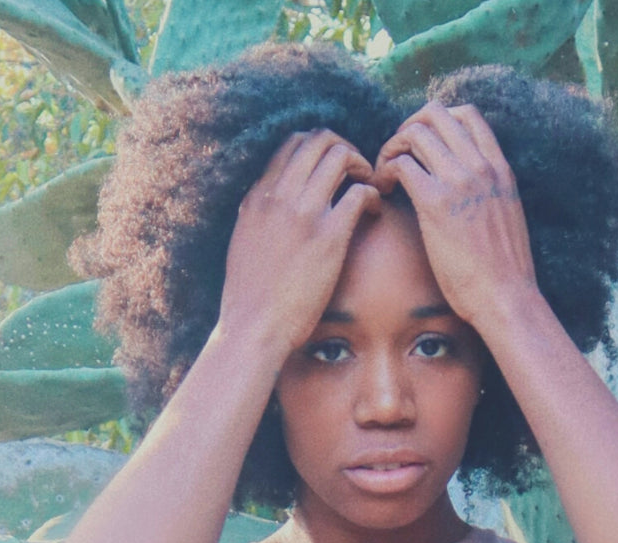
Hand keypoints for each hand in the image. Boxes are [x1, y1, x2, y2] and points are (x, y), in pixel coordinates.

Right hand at [219, 130, 381, 353]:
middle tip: (357, 174)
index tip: (333, 171)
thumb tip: (265, 205)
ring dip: (362, 166)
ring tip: (369, 188)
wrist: (253, 327)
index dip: (319, 149)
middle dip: (344, 148)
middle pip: (318, 139)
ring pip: (340, 156)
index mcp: (258, 196)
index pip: (291, 144)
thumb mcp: (242, 242)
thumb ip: (257, 216)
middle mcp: (280, 195)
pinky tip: (374, 212)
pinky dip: (373, 195)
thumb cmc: (248, 298)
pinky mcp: (328, 237)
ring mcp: (304, 213)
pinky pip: (359, 193)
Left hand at [374, 103, 538, 330]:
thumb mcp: (507, 217)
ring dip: (392, 148)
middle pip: (435, 113)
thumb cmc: (504, 273)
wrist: (506, 297)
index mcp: (500, 168)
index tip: (423, 146)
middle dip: (408, 127)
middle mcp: (480, 166)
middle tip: (397, 155)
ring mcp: (458, 181)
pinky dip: (384, 172)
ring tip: (385, 175)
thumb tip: (470, 195)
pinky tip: (382, 192)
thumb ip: (489, 194)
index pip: (467, 115)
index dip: (437, 121)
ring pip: (415, 133)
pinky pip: (401, 165)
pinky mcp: (435, 202)